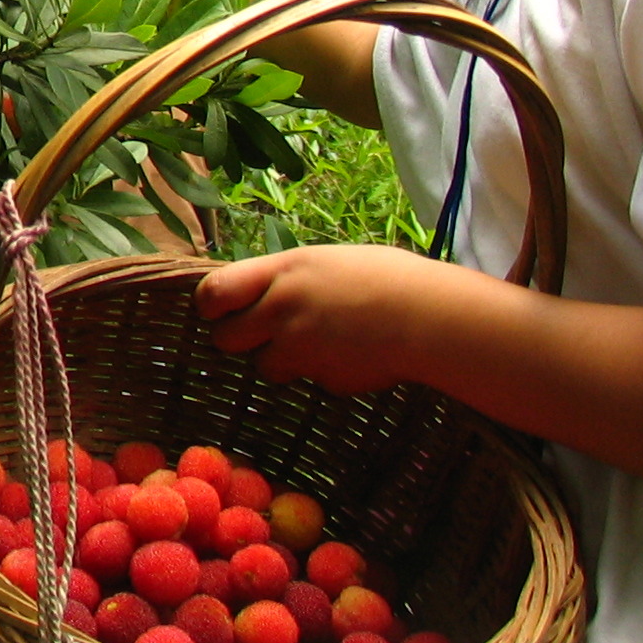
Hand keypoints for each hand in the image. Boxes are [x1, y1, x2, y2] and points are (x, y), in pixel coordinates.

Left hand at [193, 244, 459, 394]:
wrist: (433, 317)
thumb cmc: (389, 279)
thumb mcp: (327, 262)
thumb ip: (288, 280)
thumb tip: (257, 294)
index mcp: (283, 271)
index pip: (214, 291)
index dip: (210, 306)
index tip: (219, 311)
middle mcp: (282, 309)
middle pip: (226, 339)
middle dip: (241, 340)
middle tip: (266, 333)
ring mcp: (301, 348)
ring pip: (265, 366)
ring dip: (283, 360)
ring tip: (323, 341)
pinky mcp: (323, 379)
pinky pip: (309, 380)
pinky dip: (323, 373)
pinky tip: (353, 355)